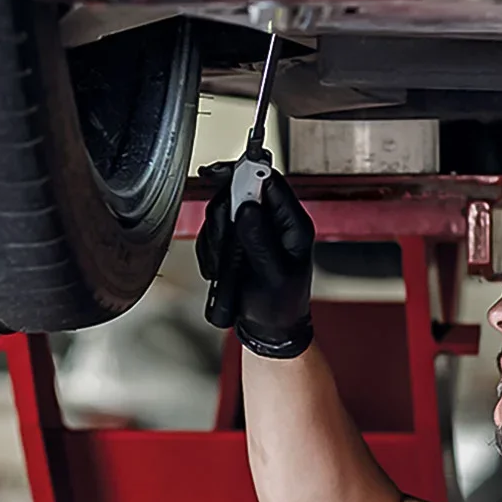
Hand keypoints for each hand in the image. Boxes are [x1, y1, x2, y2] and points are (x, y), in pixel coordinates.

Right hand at [194, 162, 314, 358]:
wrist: (268, 329)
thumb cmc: (280, 307)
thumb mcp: (274, 276)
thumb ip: (260, 241)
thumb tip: (248, 207)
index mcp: (292, 225)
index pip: (270, 182)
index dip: (247, 172)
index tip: (223, 172)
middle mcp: (273, 222)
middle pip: (239, 192)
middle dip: (224, 217)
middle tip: (224, 243)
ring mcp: (253, 231)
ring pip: (223, 212)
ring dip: (216, 238)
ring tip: (224, 265)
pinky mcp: (237, 241)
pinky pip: (214, 232)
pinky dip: (210, 250)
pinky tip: (219, 268)